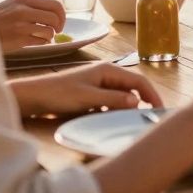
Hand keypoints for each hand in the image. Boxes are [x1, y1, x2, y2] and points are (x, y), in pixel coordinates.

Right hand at [0, 0, 65, 51]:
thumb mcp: (11, 6)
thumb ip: (30, 7)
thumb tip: (54, 13)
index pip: (54, 4)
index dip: (62, 14)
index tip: (59, 22)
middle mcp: (23, 10)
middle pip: (55, 17)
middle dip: (59, 26)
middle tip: (56, 31)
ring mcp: (21, 25)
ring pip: (49, 31)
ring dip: (49, 36)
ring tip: (43, 37)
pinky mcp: (18, 39)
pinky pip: (41, 41)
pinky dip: (42, 42)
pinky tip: (35, 41)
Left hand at [11, 62, 162, 116]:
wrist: (32, 97)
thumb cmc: (58, 94)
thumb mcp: (88, 99)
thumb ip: (113, 100)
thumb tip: (138, 102)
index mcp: (108, 70)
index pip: (138, 80)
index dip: (152, 94)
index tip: (160, 109)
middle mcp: (106, 75)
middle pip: (131, 89)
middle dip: (140, 102)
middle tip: (146, 119)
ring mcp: (98, 85)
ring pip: (120, 97)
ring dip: (125, 108)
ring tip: (127, 122)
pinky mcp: (91, 95)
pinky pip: (109, 103)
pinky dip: (113, 111)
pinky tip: (109, 120)